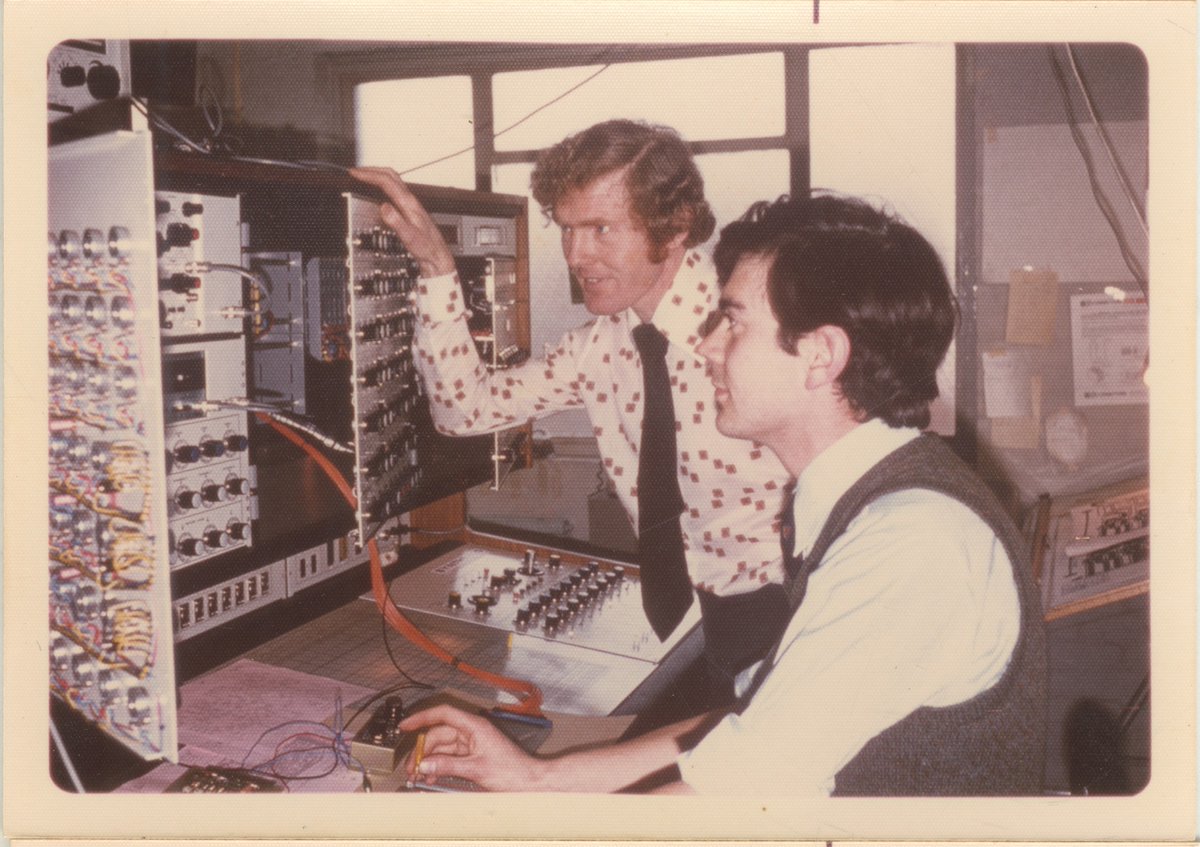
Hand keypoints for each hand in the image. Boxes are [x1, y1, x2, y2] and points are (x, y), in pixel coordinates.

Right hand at [349, 166, 457, 277]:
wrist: (437, 255)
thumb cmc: (427, 248)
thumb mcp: (410, 237)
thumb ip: (396, 222)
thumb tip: (384, 207)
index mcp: (409, 203)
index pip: (387, 181)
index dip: (369, 175)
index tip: (355, 174)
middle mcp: (411, 201)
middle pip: (391, 175)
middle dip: (372, 170)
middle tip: (356, 172)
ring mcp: (410, 204)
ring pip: (393, 181)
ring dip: (377, 175)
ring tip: (364, 177)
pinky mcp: (409, 209)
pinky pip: (394, 191)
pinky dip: (382, 186)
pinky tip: (377, 192)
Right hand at [399, 704, 546, 791]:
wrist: (529, 781)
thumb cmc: (512, 771)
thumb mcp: (475, 769)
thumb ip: (448, 765)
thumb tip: (426, 764)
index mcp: (475, 726)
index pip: (443, 714)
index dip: (422, 717)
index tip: (406, 725)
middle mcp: (473, 730)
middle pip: (440, 733)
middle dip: (423, 750)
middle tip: (412, 766)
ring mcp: (473, 742)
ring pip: (444, 746)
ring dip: (431, 760)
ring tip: (420, 775)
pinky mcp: (474, 754)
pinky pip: (451, 756)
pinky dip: (440, 765)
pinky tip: (434, 776)